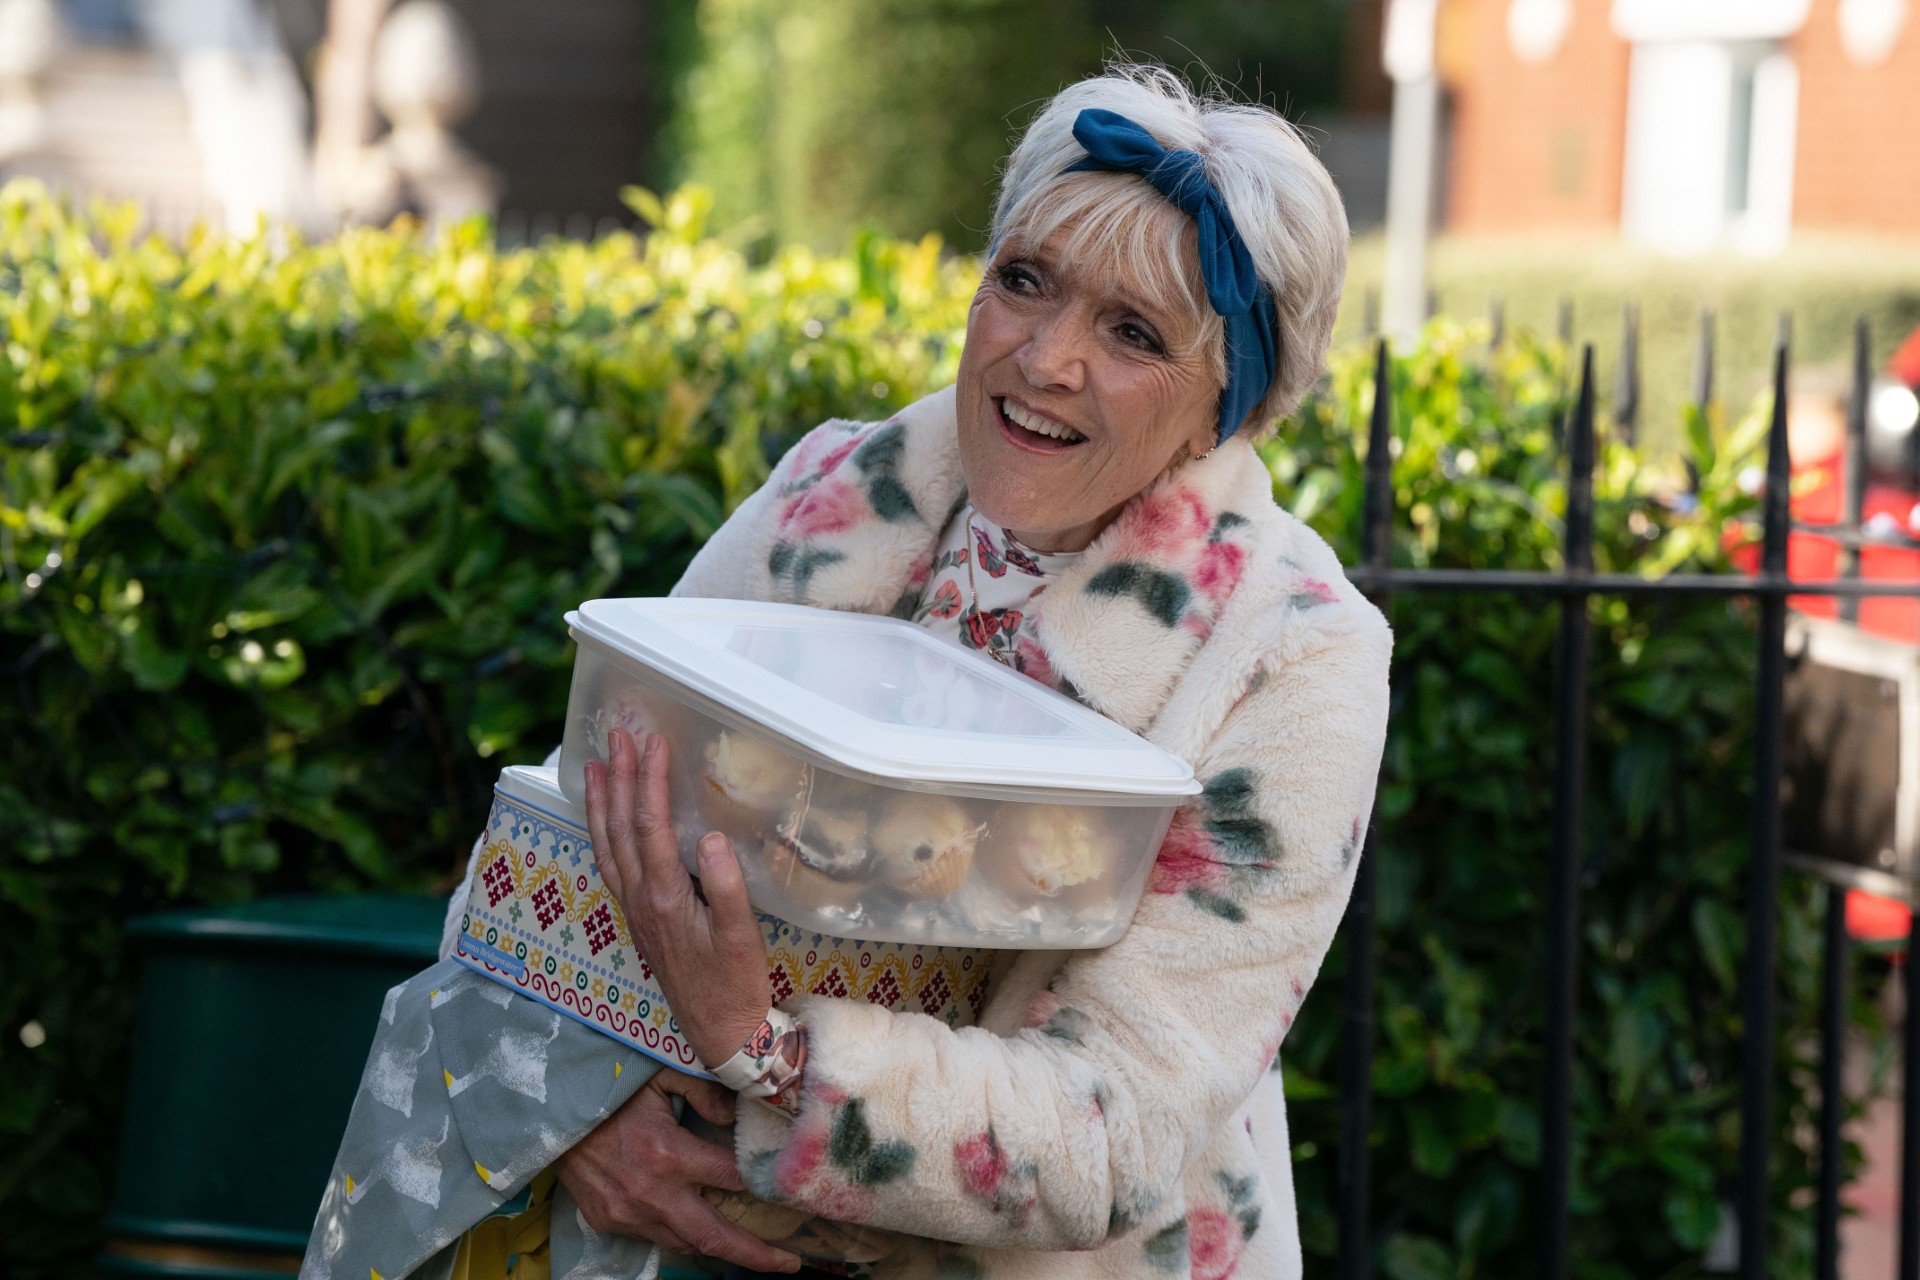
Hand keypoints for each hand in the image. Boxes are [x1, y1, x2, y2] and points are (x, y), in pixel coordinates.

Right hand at [556, 1068, 801, 1272]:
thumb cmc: (610, 1090)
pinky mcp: (608, 1223)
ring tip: (753, 1252)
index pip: (731, 1178)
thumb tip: (736, 1114)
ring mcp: (628, 1214)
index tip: (788, 1188)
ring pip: (685, 1244)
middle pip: (715, 1236)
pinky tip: (698, 1226)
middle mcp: (652, 1193)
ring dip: (718, 1248)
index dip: (763, 1183)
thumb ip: (703, 1090)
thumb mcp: (659, 1074)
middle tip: (790, 1264)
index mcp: (668, 1154)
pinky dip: (680, 1235)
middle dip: (756, 1254)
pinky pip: (655, 1237)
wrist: (551, 1115)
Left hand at [585, 728, 771, 1068]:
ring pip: (608, 846)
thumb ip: (726, 887)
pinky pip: (611, 864)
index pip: (650, 826)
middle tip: (616, 735)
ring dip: (601, 802)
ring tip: (596, 765)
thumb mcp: (742, 938)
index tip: (654, 742)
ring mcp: (636, 910)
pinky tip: (607, 820)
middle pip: (620, 828)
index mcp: (665, 898)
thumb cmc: (737, 984)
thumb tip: (708, 837)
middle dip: (617, 778)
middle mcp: (642, 900)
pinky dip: (604, 833)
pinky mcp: (641, 919)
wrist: (721, 1033)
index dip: (649, 781)